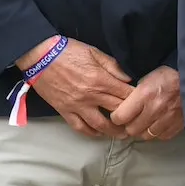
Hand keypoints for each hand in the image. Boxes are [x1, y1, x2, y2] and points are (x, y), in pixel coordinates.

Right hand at [19, 36, 133, 137]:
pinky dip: (90, 133)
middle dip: (130, 118)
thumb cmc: (68, 51)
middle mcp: (90, 96)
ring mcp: (76, 106)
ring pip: (99, 125)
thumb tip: (129, 79)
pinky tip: (99, 134)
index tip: (145, 104)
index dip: (138, 101)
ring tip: (123, 134)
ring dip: (113, 132)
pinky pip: (79, 127)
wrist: (40, 56)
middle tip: (139, 123)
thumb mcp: (95, 52)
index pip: (126, 95)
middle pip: (116, 112)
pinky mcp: (64, 111)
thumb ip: (113, 66)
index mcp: (100, 80)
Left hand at [110, 66, 182, 140]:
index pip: (120, 117)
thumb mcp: (147, 77)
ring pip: (146, 135)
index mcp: (145, 94)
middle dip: (130, 125)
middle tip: (133, 118)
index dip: (117, 116)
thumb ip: (133, 94)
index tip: (120, 114)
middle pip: (132, 130)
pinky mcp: (179, 124)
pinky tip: (159, 124)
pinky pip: (162, 136)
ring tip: (146, 122)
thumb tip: (121, 108)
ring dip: (144, 130)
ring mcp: (168, 118)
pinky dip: (158, 132)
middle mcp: (155, 109)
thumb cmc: (169, 75)